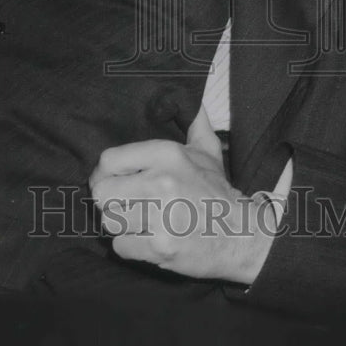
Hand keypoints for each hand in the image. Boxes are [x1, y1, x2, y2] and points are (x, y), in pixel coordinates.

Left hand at [89, 107, 277, 283]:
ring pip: (109, 220)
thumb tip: (193, 98)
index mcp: (167, 154)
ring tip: (138, 223)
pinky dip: (131, 247)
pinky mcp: (160, 246)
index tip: (111, 181)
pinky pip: (121, 246)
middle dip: (110, 201)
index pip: (109, 160)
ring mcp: (161, 216)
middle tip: (124, 205)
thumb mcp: (208, 150)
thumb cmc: (218, 192)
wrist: (242, 235)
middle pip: (103, 193)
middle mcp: (162, 182)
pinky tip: (147, 240)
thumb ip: (194, 121)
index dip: (102, 173)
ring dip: (120, 225)